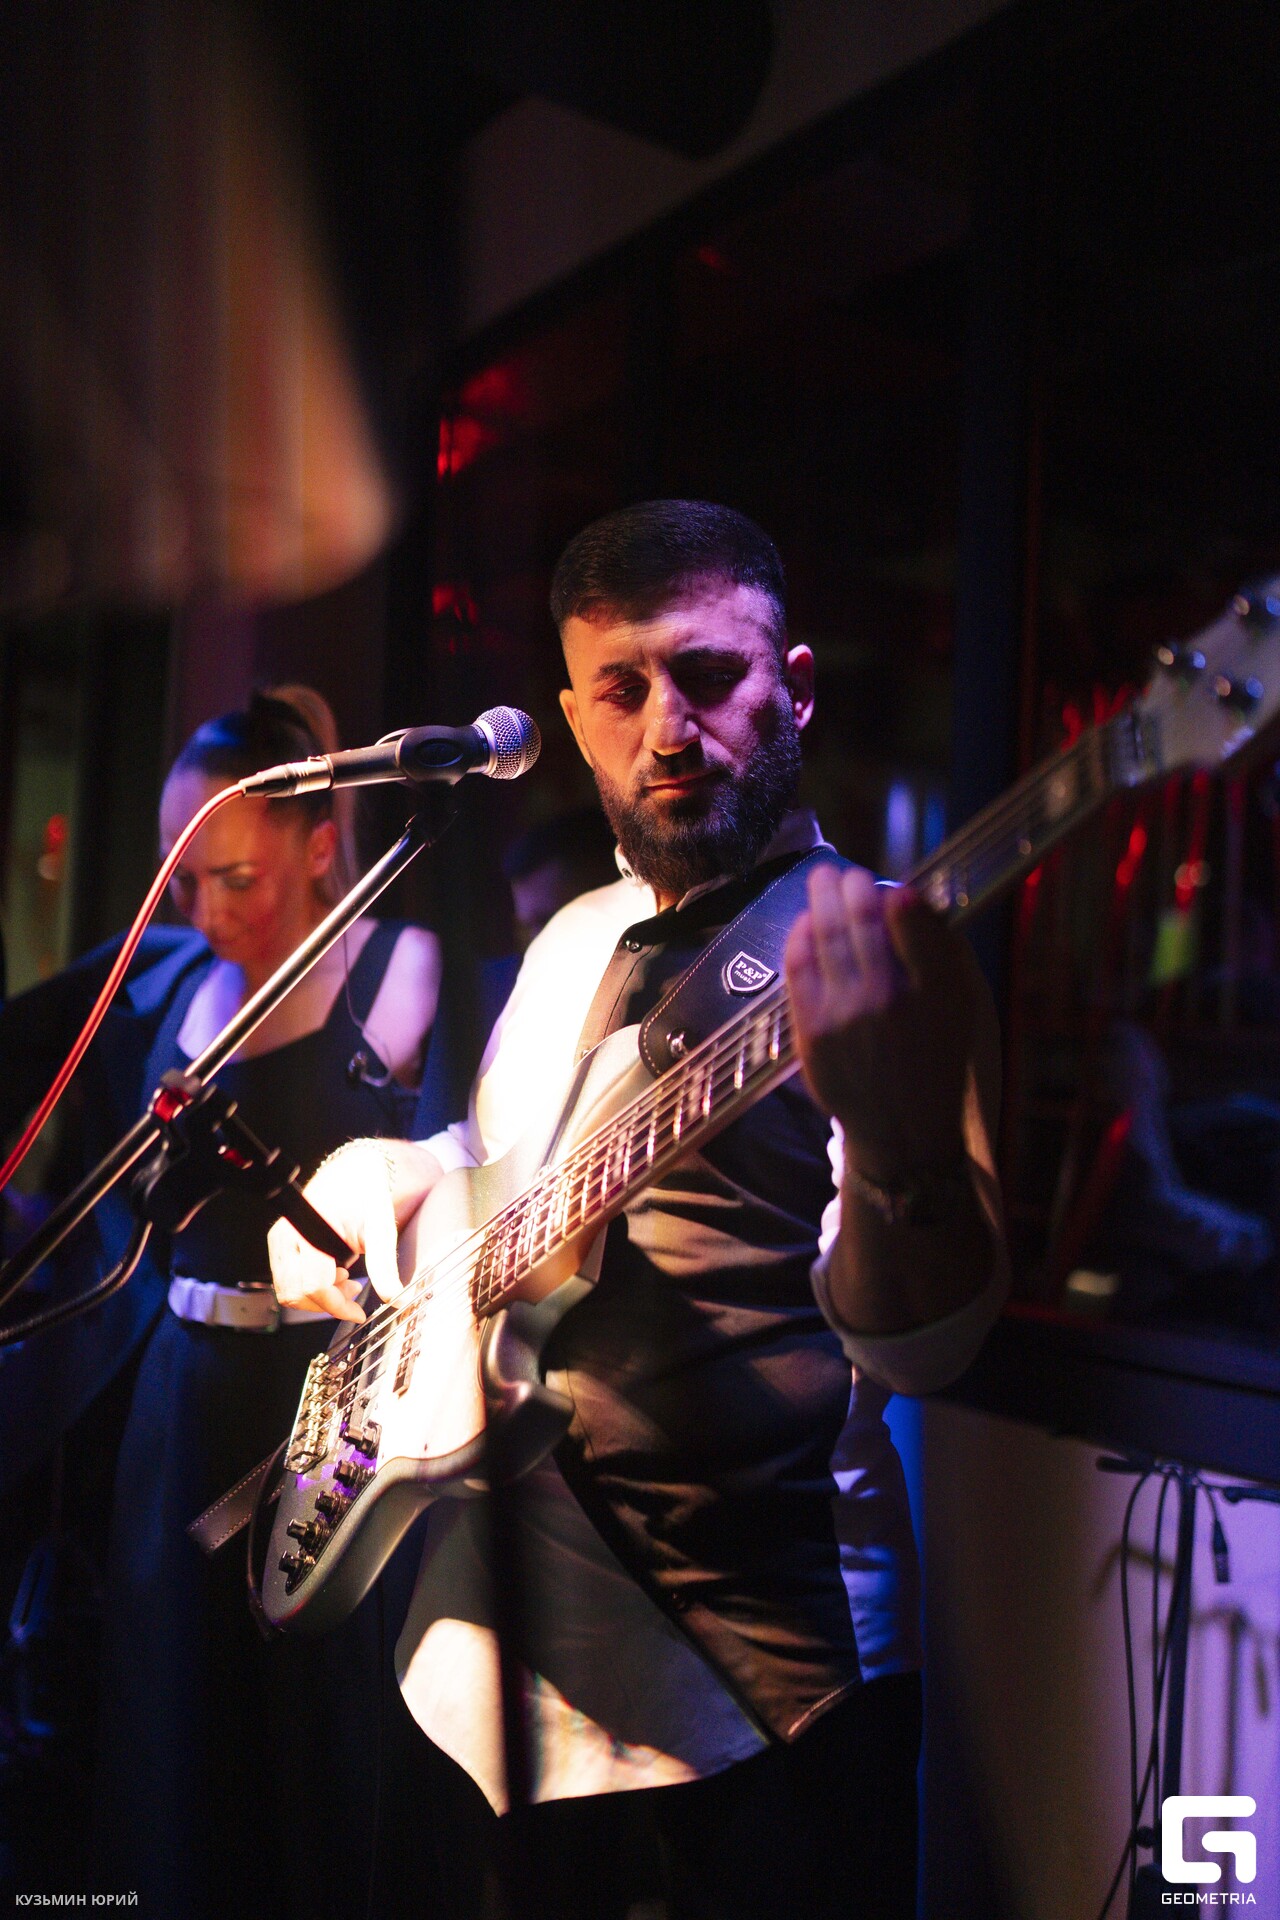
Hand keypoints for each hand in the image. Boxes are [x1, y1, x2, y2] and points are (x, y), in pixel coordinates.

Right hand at [268, 1140, 410, 1322]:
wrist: (352, 1174)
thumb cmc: (365, 1197)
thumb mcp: (381, 1229)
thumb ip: (385, 1266)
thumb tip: (396, 1298)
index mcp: (311, 1229)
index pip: (314, 1284)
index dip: (337, 1306)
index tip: (357, 1314)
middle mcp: (288, 1235)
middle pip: (298, 1293)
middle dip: (328, 1301)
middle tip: (354, 1290)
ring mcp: (279, 1240)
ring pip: (290, 1292)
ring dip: (318, 1296)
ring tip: (345, 1279)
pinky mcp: (279, 1245)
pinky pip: (287, 1282)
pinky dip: (310, 1287)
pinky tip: (332, 1273)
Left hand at [784, 865, 973, 1175]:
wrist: (901, 1127)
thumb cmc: (933, 1059)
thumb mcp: (959, 1008)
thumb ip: (941, 953)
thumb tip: (912, 898)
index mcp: (936, 991)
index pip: (914, 921)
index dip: (898, 896)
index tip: (892, 887)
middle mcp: (890, 998)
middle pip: (863, 920)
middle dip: (851, 887)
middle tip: (846, 873)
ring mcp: (846, 1013)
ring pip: (827, 935)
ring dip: (822, 898)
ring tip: (822, 880)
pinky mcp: (812, 1029)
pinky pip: (798, 966)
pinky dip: (800, 935)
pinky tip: (805, 921)